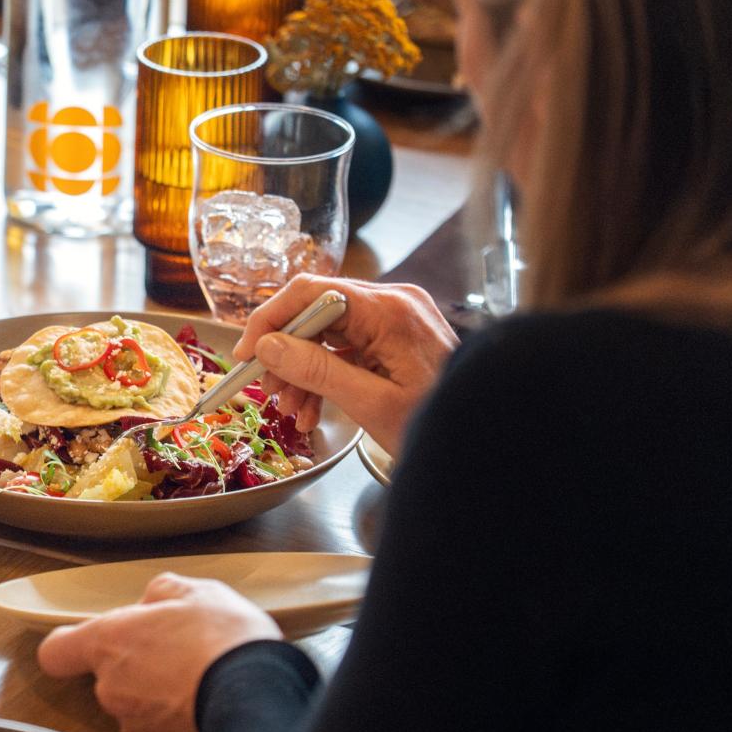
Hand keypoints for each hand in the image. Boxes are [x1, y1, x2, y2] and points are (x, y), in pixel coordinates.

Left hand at [37, 574, 280, 731]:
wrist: (259, 701)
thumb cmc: (224, 640)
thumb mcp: (198, 593)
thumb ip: (162, 592)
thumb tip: (151, 602)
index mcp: (110, 642)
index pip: (56, 652)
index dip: (68, 648)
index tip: (85, 645)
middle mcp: (111, 688)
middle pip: (109, 679)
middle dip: (138, 668)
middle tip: (180, 653)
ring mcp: (135, 726)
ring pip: (137, 709)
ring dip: (160, 697)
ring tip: (202, 680)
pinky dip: (179, 723)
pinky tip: (209, 706)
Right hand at [233, 274, 459, 452]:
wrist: (485, 438)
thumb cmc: (438, 425)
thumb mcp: (370, 404)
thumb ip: (316, 371)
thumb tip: (267, 346)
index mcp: (389, 311)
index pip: (312, 293)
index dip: (270, 320)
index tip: (246, 354)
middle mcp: (393, 303)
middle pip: (317, 313)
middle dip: (286, 353)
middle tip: (268, 391)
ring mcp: (396, 318)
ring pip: (328, 333)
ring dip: (303, 370)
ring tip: (292, 409)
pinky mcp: (397, 336)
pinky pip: (348, 347)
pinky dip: (326, 374)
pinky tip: (313, 407)